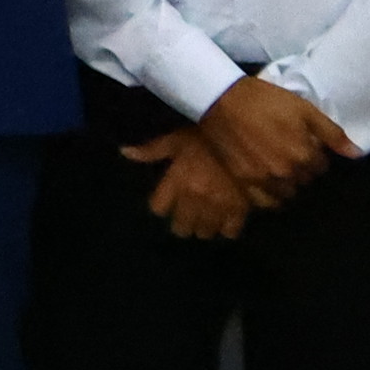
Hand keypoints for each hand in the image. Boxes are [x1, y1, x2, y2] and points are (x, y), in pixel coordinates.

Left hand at [122, 117, 257, 240]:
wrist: (246, 140)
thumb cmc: (206, 137)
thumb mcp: (176, 139)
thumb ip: (151, 150)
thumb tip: (123, 151)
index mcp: (176, 182)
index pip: (158, 207)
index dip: (159, 206)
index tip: (164, 203)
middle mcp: (193, 199)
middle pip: (180, 227)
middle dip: (181, 223)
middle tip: (186, 215)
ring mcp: (216, 207)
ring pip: (203, 232)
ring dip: (202, 227)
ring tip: (204, 219)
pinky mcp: (239, 211)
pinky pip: (229, 231)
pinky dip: (226, 229)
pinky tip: (225, 220)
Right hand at [197, 70, 355, 205]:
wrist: (222, 99)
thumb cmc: (266, 100)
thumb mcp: (304, 109)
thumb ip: (332, 134)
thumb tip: (357, 155)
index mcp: (305, 155)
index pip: (321, 167)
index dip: (314, 155)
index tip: (302, 143)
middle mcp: (287, 172)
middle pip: (305, 182)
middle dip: (301, 170)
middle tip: (288, 152)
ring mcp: (264, 180)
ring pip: (287, 194)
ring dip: (287, 184)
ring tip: (276, 167)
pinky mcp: (244, 182)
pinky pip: (266, 202)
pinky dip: (270, 197)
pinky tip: (266, 183)